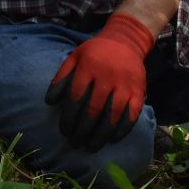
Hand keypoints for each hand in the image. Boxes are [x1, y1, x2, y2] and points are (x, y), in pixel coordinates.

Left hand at [45, 12, 154, 150]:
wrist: (126, 41)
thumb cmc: (95, 52)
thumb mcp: (74, 58)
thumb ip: (61, 78)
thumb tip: (49, 102)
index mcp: (89, 67)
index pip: (76, 97)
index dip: (69, 117)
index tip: (64, 131)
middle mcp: (107, 76)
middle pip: (93, 109)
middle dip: (82, 130)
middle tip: (75, 143)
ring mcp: (125, 84)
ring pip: (112, 115)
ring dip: (101, 135)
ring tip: (91, 147)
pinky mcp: (139, 90)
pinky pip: (132, 114)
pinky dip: (123, 129)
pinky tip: (113, 139)